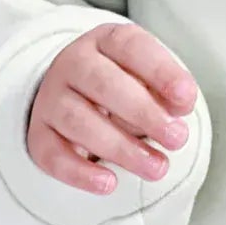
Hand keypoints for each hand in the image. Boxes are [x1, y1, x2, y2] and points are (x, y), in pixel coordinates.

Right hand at [27, 22, 200, 194]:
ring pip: (79, 121)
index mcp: (105, 41)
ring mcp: (51, 98)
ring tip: (157, 167)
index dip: (161, 72)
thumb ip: (165, 90)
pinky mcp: (38, 134)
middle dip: (144, 113)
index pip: (131, 47)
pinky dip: (79, 172)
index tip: (187, 100)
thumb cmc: (124, 84)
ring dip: (121, 148)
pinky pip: (52, 154)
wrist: (74, 93)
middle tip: (178, 138)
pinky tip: (109, 184)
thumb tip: (178, 110)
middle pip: (103, 84)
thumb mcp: (147, 76)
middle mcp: (72, 63)